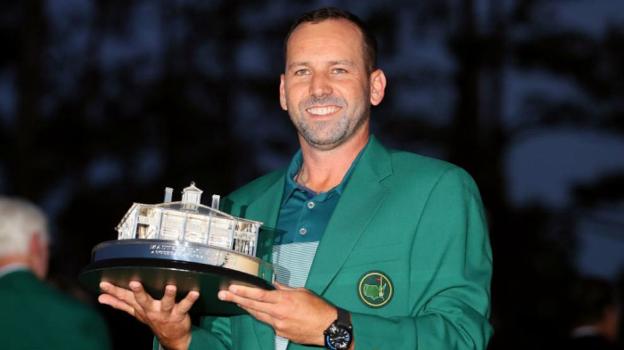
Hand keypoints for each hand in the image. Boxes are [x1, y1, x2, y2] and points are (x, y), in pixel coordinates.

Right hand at [98, 281, 198, 349]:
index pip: (124, 298)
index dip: (113, 291)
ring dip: (169, 294)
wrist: (172, 337)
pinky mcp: (179, 313)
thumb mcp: (135, 312)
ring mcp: (166, 312)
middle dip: (138, 292)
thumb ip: (119, 303)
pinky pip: (185, 306)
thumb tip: (101, 298)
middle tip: (134, 283)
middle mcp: (151, 309)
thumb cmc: (153, 318)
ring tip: (170, 286)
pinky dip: (190, 299)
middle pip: (143, 301)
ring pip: (167, 303)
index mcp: (140, 307)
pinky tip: (195, 292)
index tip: (103, 283)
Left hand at [218, 282, 336, 345]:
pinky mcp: (281, 333)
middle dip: (237, 299)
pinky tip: (261, 311)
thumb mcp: (302, 292)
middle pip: (253, 306)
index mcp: (284, 300)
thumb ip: (285, 289)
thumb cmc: (319, 308)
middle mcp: (278, 313)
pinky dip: (264, 316)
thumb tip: (274, 285)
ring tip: (236, 301)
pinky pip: (269, 323)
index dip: (243, 291)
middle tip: (224, 295)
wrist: (328, 328)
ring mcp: (278, 325)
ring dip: (247, 307)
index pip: (258, 295)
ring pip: (258, 315)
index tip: (232, 288)